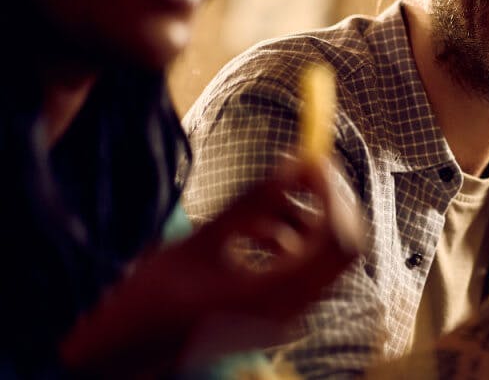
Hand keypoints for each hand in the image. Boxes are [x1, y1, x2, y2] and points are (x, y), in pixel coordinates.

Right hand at [61, 156, 364, 374]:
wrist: (125, 351)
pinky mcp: (281, 315)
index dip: (333, 194)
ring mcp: (289, 319)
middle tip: (302, 170)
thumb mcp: (199, 242)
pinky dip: (291, 242)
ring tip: (257, 209)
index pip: (335, 240)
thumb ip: (253, 203)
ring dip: (304, 222)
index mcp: (270, 298)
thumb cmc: (150, 300)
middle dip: (327, 204)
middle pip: (342, 249)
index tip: (315, 160)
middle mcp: (290, 313)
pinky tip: (251, 233)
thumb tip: (297, 162)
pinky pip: (305, 269)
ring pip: (324, 258)